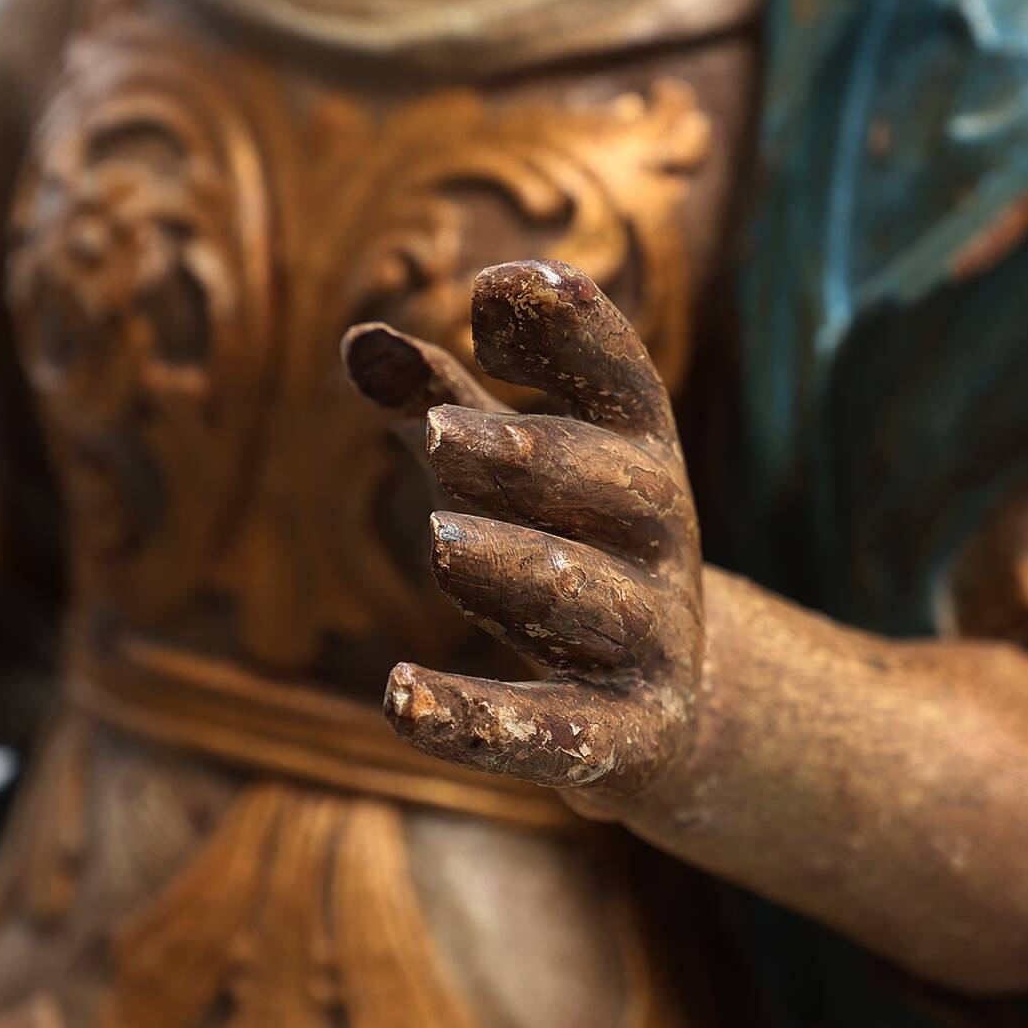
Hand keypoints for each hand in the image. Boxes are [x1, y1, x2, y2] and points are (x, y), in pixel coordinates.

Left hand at [340, 260, 698, 810]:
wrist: (666, 705)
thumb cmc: (567, 547)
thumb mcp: (516, 474)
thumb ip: (445, 404)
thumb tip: (360, 340)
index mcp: (639, 456)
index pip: (623, 378)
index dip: (573, 330)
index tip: (495, 289)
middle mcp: (660, 540)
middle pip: (611, 488)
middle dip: (533, 459)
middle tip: (441, 435)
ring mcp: (651, 639)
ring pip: (588, 600)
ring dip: (519, 569)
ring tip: (441, 544)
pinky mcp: (624, 738)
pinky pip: (552, 732)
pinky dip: (477, 719)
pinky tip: (398, 698)